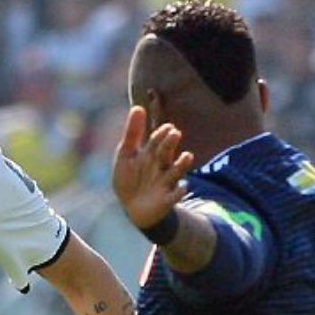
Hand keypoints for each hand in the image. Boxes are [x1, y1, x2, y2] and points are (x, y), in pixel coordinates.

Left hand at [111, 105, 194, 230]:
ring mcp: (165, 182)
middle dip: (169, 144)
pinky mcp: (167, 199)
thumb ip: (132, 133)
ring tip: (188, 156)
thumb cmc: (130, 178)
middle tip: (174, 133)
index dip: (160, 133)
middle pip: (166, 153)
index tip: (166, 126)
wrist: (134, 207)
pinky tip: (183, 188)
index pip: (157, 140)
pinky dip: (179, 193)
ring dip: (181, 165)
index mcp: (151, 153)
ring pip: (175, 172)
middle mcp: (161, 166)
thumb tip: (137, 107)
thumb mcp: (126, 154)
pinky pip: (175, 196)